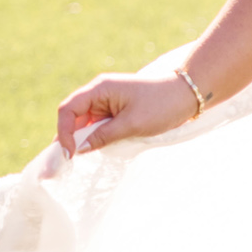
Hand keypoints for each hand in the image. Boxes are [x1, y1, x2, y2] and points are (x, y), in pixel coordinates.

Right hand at [56, 71, 198, 155]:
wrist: (187, 95)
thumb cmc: (162, 105)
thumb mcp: (132, 124)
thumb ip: (103, 136)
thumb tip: (79, 149)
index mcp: (100, 89)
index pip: (68, 109)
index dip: (64, 131)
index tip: (70, 154)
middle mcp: (99, 93)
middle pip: (73, 116)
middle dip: (68, 138)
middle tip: (65, 163)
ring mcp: (107, 101)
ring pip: (84, 122)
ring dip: (81, 139)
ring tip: (76, 160)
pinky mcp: (115, 110)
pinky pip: (97, 124)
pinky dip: (93, 137)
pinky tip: (92, 151)